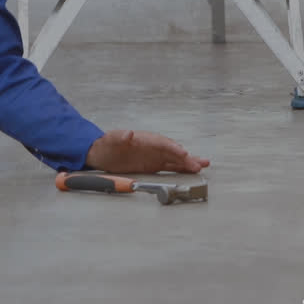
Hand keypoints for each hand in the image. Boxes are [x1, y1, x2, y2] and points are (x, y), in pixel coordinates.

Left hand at [84, 130, 209, 173]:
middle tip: (198, 165)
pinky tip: (191, 170)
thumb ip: (120, 137)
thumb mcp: (111, 140)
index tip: (183, 154)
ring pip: (175, 160)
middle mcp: (153, 147)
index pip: (163, 144)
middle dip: (186, 158)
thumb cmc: (107, 144)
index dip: (173, 149)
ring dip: (188, 163)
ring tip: (203, 165)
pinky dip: (181, 168)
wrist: (101, 152)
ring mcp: (154, 156)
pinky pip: (170, 166)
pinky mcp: (153, 165)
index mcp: (145, 140)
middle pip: (172, 152)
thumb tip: (128, 133)